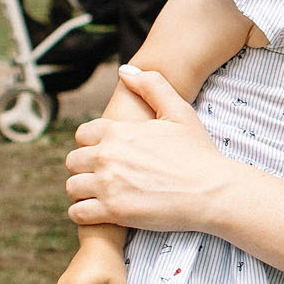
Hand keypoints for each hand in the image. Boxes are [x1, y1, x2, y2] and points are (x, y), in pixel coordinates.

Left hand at [67, 65, 233, 230]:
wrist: (211, 192)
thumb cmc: (198, 152)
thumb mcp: (179, 111)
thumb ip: (151, 85)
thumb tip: (124, 71)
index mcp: (118, 131)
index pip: (83, 134)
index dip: (93, 143)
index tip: (106, 154)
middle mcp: (107, 156)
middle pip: (73, 160)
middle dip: (85, 167)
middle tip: (103, 176)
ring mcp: (107, 185)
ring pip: (73, 186)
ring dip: (83, 190)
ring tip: (99, 194)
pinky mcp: (113, 212)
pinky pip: (78, 212)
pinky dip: (83, 213)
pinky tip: (98, 212)